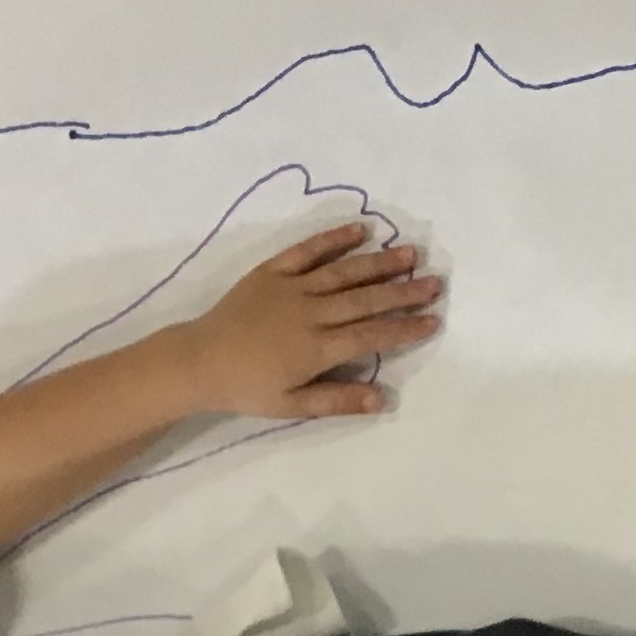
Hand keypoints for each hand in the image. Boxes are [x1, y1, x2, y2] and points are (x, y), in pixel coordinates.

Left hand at [180, 222, 443, 419]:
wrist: (199, 361)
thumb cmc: (247, 389)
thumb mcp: (291, 406)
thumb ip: (337, 400)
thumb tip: (383, 399)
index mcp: (316, 349)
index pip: (371, 335)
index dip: (404, 328)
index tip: (433, 320)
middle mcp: (310, 313)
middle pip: (365, 300)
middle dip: (403, 291)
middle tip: (436, 282)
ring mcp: (292, 288)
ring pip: (344, 272)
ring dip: (379, 261)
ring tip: (410, 253)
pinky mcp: (272, 272)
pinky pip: (307, 250)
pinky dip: (333, 238)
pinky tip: (360, 228)